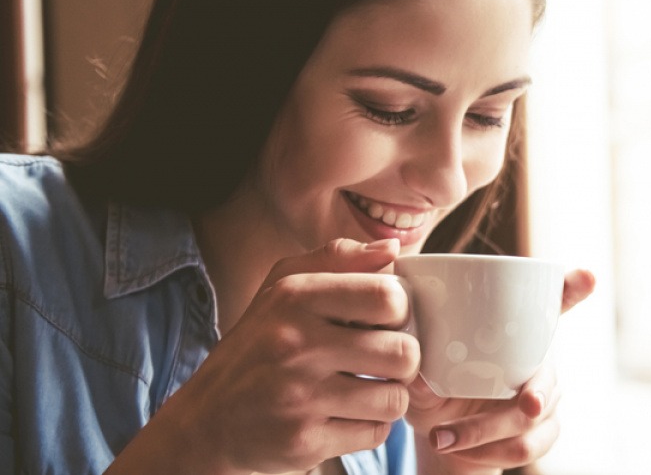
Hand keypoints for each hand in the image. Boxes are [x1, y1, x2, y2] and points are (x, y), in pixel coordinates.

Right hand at [112, 238, 419, 473]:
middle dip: (404, 360)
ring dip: (389, 397)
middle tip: (383, 361)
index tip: (386, 321)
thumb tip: (393, 247)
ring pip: (395, 399)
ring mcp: (299, 397)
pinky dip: (370, 426)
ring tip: (366, 390)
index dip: (401, 311)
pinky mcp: (304, 442)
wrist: (207, 421)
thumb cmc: (258, 347)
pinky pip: (375, 433)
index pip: (389, 297)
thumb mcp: (284, 288)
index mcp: (295, 298)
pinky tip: (346, 415)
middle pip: (403, 352)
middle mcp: (295, 345)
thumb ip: (339, 259)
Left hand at [405, 268, 595, 473]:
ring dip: (485, 432)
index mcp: (516, 331)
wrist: (442, 433)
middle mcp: (539, 360)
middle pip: (547, 373)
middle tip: (526, 402)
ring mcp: (546, 398)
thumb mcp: (421, 372)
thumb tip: (418, 368)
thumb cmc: (435, 387)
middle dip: (539, 391)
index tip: (588, 276)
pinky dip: (488, 453)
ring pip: (533, 417)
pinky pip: (528, 446)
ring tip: (441, 438)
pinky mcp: (543, 433)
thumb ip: (420, 367)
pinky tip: (457, 450)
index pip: (553, 304)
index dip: (573, 288)